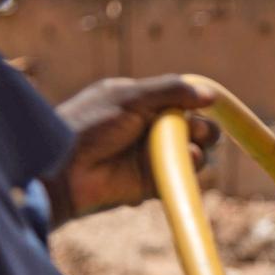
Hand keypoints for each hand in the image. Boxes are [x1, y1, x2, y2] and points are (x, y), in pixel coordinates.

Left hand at [44, 76, 219, 225]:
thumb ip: (169, 91)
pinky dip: (188, 169)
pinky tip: (184, 162)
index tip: (203, 105)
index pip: (182, 100)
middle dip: (202, 128)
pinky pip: (181, 176)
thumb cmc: (90, 125)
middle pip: (194, 128)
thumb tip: (210, 94)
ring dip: (198, 148)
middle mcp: (150, 129)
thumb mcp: (129, 97)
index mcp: (142, 103)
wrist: (64, 170)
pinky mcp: (152, 183)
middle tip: (195, 131)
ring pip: (194, 152)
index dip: (195, 102)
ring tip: (189, 149)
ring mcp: (152, 157)